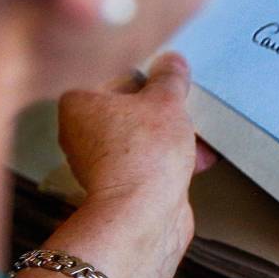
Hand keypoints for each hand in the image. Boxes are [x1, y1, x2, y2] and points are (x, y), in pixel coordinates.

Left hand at [58, 53, 214, 246]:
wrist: (144, 215)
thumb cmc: (143, 155)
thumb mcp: (166, 101)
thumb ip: (170, 78)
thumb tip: (172, 62)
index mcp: (78, 103)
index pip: (118, 77)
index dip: (151, 79)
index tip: (172, 80)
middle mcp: (82, 134)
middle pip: (132, 110)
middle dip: (164, 112)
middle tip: (187, 107)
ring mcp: (101, 164)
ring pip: (144, 139)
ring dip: (172, 137)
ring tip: (199, 135)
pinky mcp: (123, 188)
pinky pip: (151, 164)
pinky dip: (172, 160)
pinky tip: (200, 158)